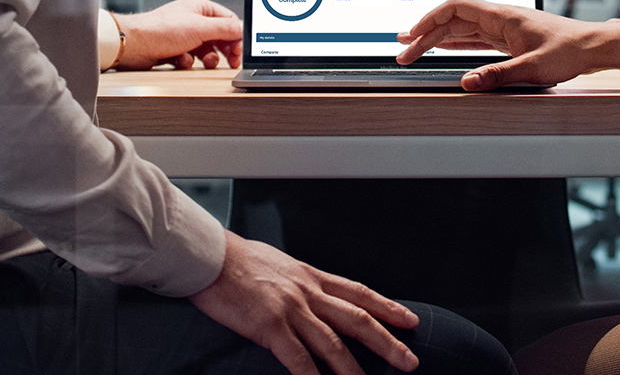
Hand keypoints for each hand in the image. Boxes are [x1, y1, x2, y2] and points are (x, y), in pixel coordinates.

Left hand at [114, 0, 242, 70]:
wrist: (133, 45)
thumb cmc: (160, 30)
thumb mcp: (200, 28)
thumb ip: (225, 29)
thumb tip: (243, 30)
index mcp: (200, 8)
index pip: (228, 21)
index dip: (236, 36)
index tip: (239, 50)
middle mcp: (192, 20)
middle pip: (219, 37)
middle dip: (224, 50)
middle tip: (231, 62)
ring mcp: (183, 35)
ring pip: (206, 49)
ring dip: (207, 58)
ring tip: (206, 62)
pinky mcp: (174, 49)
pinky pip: (191, 58)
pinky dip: (188, 61)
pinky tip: (181, 60)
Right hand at [189, 231, 418, 374]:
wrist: (210, 256)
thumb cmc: (239, 260)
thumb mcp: (281, 265)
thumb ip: (299, 282)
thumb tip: (311, 292)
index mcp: (312, 277)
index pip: (360, 293)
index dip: (388, 308)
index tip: (409, 320)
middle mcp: (308, 292)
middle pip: (358, 319)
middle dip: (387, 342)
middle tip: (409, 360)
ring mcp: (291, 309)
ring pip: (333, 343)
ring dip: (353, 368)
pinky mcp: (269, 326)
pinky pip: (296, 357)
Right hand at [396, 0, 619, 90]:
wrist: (594, 47)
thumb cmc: (570, 51)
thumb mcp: (532, 68)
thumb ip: (498, 75)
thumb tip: (466, 82)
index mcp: (503, 15)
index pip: (456, 8)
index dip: (429, 19)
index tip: (411, 35)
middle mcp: (501, 18)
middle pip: (454, 20)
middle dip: (426, 34)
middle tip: (403, 52)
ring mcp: (505, 28)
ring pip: (463, 28)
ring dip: (438, 38)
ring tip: (412, 47)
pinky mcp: (510, 39)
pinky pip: (476, 38)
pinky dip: (456, 43)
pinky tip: (444, 48)